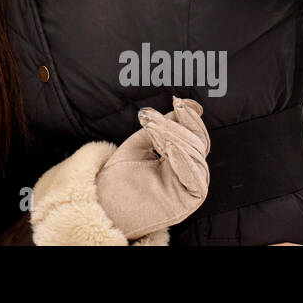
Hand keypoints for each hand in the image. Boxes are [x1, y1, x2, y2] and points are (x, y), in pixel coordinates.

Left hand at [94, 96, 209, 239]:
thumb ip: (166, 123)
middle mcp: (189, 172)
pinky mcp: (189, 200)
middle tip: (151, 120)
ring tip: (152, 131)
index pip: (194, 134)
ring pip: (196, 156)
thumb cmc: (121, 173)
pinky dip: (184, 161)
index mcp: (181, 158)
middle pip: (196, 143)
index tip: (177, 101)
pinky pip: (195, 179)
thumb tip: (193, 105)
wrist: (105, 200)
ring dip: (174, 138)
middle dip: (174, 127)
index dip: (188, 117)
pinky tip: (170, 149)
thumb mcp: (144, 141)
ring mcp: (191, 187)